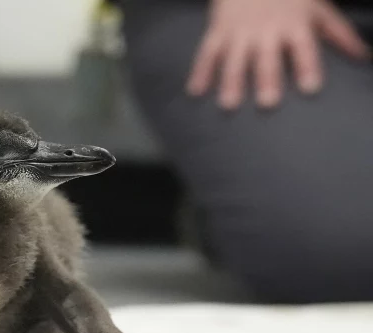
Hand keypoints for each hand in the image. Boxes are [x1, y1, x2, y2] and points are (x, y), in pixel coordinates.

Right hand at [186, 0, 369, 109]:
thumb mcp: (317, 8)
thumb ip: (338, 33)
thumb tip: (361, 56)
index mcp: (294, 25)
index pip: (303, 47)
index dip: (307, 66)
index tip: (310, 88)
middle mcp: (266, 30)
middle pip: (267, 58)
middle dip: (267, 79)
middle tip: (267, 102)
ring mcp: (239, 32)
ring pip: (234, 59)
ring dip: (231, 81)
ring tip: (228, 104)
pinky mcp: (218, 31)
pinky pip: (207, 52)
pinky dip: (200, 71)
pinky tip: (195, 91)